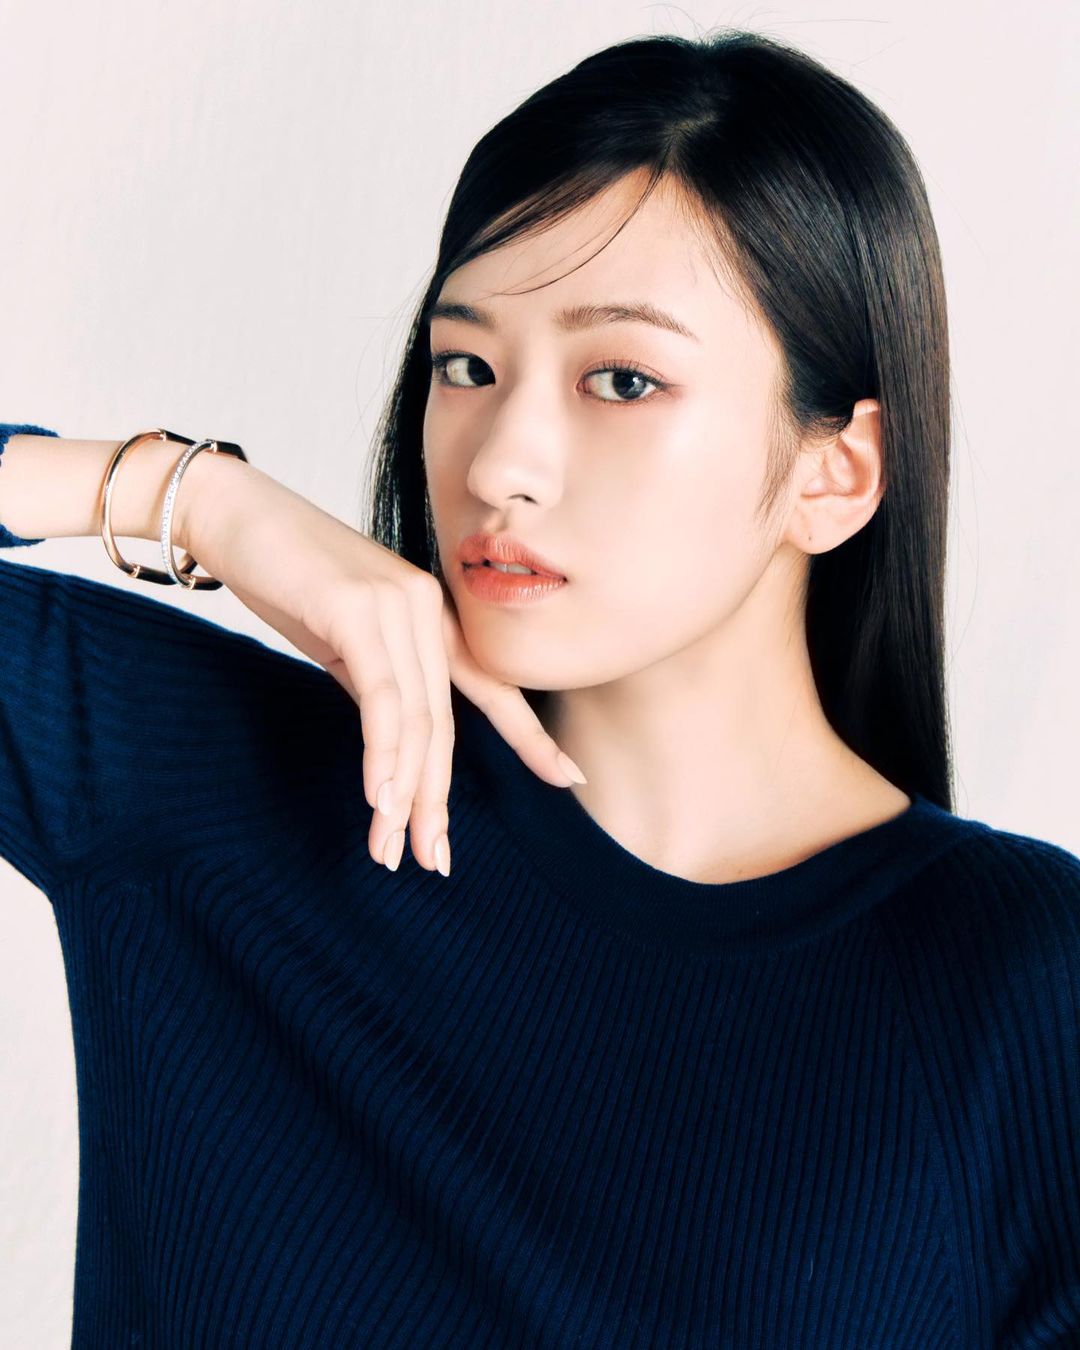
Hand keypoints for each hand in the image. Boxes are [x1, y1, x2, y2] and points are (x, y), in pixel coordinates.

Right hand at [175, 456, 585, 875]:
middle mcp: (426, 609)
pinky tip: (380, 800)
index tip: (566, 777)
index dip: (529, 735)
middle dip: (438, 798)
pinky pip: (381, 698)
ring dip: (405, 794)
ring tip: (393, 850)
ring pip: (416, 719)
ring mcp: (397, 604)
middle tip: (433, 860)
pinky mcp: (358, 608)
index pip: (488, 687)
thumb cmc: (282, 574)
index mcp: (430, 616)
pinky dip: (382, 755)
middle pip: (445, 723)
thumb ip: (377, 684)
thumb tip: (394, 744)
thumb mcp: (342, 640)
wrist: (230, 512)